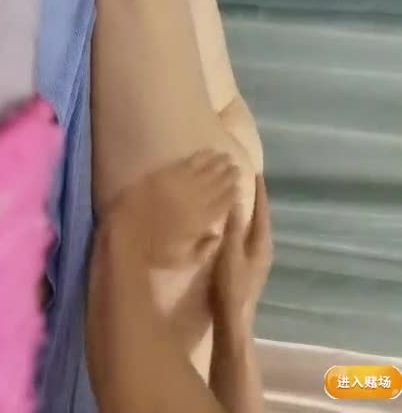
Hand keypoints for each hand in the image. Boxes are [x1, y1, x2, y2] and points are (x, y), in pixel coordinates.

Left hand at [108, 150, 240, 268]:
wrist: (125, 232)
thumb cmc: (153, 250)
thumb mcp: (182, 260)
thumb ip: (204, 249)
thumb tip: (217, 233)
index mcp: (201, 220)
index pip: (224, 203)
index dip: (233, 193)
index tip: (239, 187)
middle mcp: (196, 199)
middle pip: (219, 183)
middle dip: (230, 175)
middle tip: (237, 168)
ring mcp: (181, 184)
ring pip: (207, 170)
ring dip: (220, 163)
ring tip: (228, 157)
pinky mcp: (167, 174)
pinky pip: (190, 161)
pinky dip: (202, 156)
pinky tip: (209, 151)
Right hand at [211, 176, 272, 333]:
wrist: (233, 321)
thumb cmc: (231, 285)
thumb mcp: (230, 252)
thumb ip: (234, 226)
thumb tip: (238, 199)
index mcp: (262, 243)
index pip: (263, 211)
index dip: (260, 192)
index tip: (256, 172)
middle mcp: (263, 250)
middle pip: (261, 219)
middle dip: (254, 200)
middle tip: (244, 181)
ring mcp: (256, 261)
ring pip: (253, 229)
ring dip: (247, 214)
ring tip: (237, 198)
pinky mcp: (247, 269)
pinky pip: (246, 239)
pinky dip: (241, 227)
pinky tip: (230, 227)